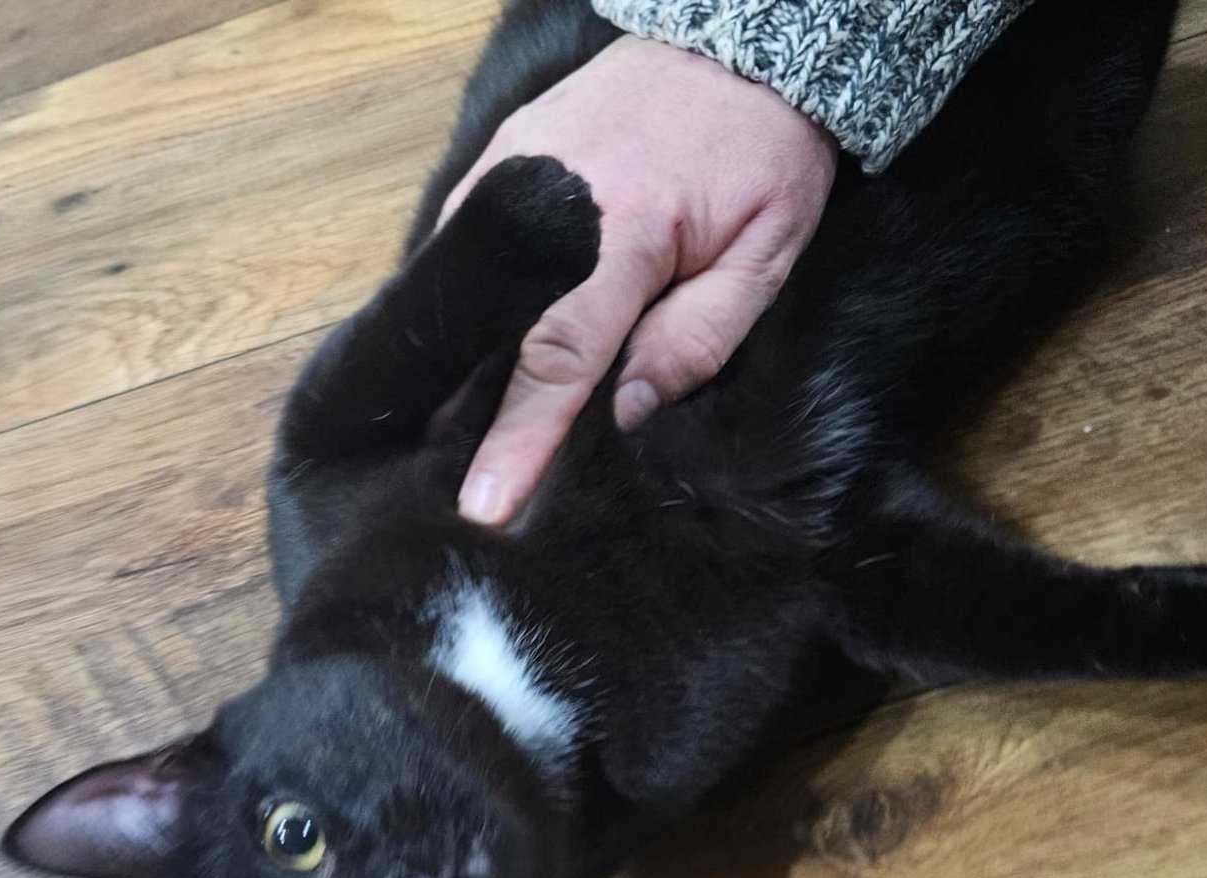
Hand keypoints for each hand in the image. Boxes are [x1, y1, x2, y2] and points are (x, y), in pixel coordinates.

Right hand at [442, 35, 837, 524]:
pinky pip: (462, 251)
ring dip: (454, 366)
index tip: (485, 503)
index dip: (518, 440)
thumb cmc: (761, 153)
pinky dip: (461, 308)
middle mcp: (542, 202)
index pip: (557, 361)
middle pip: (491, 335)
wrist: (735, 43)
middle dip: (466, 418)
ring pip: (464, 293)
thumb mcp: (765, 255)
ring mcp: (506, 174)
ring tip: (441, 435)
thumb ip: (695, 339)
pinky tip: (459, 354)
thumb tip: (623, 413)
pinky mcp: (494, 160)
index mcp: (620, 234)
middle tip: (446, 488)